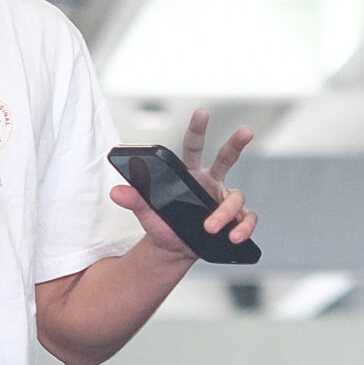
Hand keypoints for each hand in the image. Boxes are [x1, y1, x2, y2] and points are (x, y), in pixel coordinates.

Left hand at [108, 107, 258, 256]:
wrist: (173, 252)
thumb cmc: (163, 226)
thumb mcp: (147, 215)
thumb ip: (135, 201)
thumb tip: (116, 192)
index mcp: (189, 175)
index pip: (193, 147)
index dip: (197, 129)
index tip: (202, 112)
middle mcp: (211, 182)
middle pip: (226, 157)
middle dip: (236, 142)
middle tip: (246, 130)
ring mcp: (224, 200)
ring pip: (235, 198)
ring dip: (225, 213)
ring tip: (209, 228)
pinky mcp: (236, 220)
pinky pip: (247, 219)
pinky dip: (244, 228)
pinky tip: (235, 237)